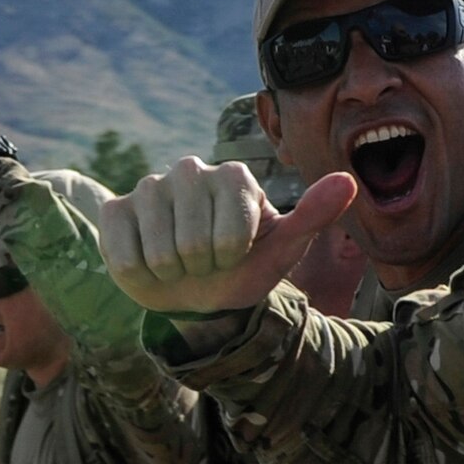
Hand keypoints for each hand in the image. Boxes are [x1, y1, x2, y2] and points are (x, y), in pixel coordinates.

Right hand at [101, 157, 356, 315]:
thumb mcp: (284, 249)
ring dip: (172, 273)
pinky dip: (139, 274)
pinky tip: (149, 263)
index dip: (232, 259)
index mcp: (234, 177)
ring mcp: (149, 186)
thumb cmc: (245, 267)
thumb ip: (314, 214)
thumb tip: (347, 181)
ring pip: (160, 253)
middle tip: (205, 263)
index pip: (230, 235)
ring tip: (180, 263)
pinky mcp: (116, 209)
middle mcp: (190, 170)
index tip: (235, 255)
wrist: (199, 293)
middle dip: (203, 268)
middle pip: (193, 244)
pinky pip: (124, 255)